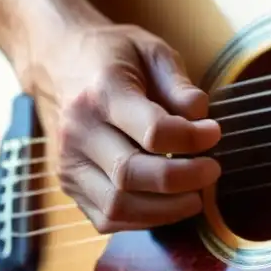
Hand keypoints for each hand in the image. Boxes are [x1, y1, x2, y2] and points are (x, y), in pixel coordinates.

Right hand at [23, 17, 220, 232]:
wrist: (56, 59)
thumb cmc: (112, 54)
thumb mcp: (151, 50)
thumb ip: (178, 83)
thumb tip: (201, 116)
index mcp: (102, 93)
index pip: (152, 131)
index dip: (192, 139)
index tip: (214, 133)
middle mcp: (78, 131)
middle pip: (132, 174)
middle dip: (183, 179)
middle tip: (212, 170)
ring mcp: (67, 162)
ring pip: (117, 205)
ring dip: (165, 209)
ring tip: (196, 195)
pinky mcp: (67, 183)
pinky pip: (105, 218)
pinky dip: (141, 220)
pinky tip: (168, 205)